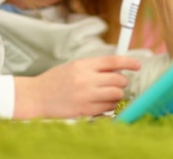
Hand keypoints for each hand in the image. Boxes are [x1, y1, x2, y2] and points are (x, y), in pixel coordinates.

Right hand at [13, 56, 140, 118]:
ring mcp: (86, 96)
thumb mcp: (73, 67)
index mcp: (83, 65)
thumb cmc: (54, 82)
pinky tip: (100, 103)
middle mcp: (86, 79)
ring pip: (116, 95)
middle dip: (122, 82)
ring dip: (116, 95)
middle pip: (118, 79)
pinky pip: (108, 108)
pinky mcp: (85, 111)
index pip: (113, 61)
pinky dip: (108, 106)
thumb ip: (93, 67)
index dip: (129, 62)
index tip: (138, 65)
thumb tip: (117, 69)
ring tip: (107, 95)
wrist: (35, 97)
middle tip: (117, 83)